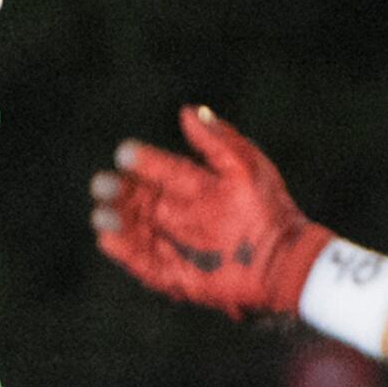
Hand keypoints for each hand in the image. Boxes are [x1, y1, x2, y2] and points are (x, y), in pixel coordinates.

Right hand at [88, 106, 334, 319]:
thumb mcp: (246, 166)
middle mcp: (181, 214)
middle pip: (140, 200)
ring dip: (117, 221)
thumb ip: (216, 140)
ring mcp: (177, 245)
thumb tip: (186, 111)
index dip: (142, 161)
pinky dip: (126, 253)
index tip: (123, 152)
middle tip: (100, 183)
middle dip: (118, 191)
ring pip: (136, 230)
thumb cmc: (270, 209)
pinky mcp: (176, 275)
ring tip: (101, 213)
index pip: (161, 170)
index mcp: (196, 186)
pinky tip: (108, 239)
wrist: (286, 261)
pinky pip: (144, 264)